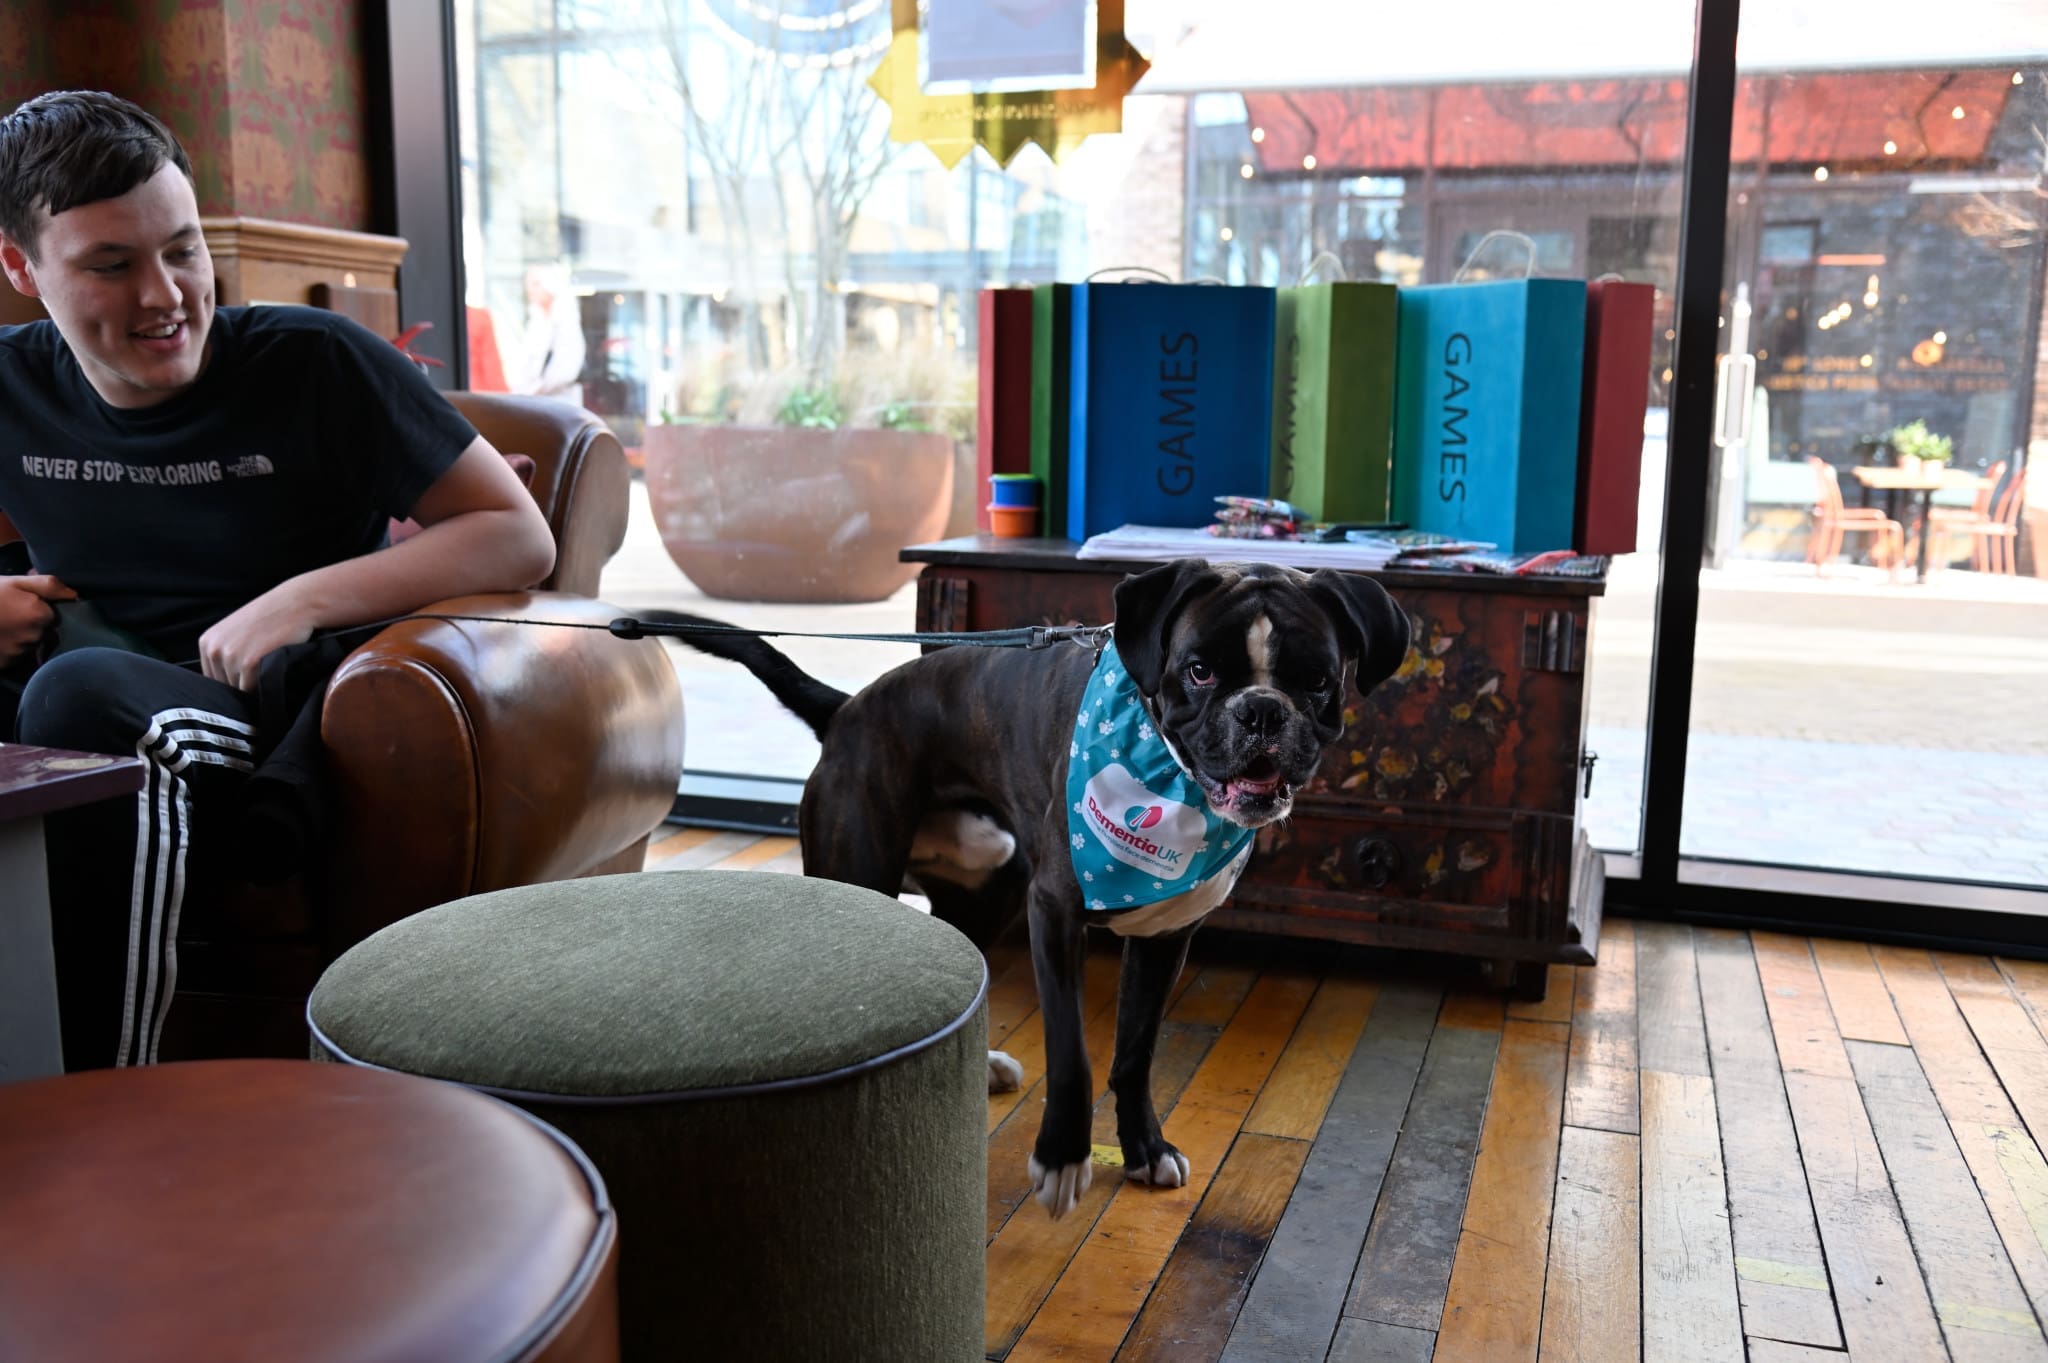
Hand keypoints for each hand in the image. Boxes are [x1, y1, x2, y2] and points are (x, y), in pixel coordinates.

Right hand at [0, 573, 75, 664]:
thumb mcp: (16, 582)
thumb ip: (49, 585)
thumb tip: (74, 594)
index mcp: (41, 616)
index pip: (53, 618)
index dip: (40, 611)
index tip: (24, 606)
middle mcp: (33, 637)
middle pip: (42, 634)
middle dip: (31, 626)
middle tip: (10, 615)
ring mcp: (18, 653)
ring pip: (28, 647)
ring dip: (19, 639)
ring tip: (2, 627)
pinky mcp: (5, 664)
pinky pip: (14, 658)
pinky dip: (8, 650)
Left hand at [197, 584, 316, 691]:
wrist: (295, 604)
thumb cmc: (270, 617)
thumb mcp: (235, 631)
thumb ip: (223, 653)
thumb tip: (224, 686)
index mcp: (207, 642)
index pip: (212, 678)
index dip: (231, 680)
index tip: (247, 671)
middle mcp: (214, 650)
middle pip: (224, 685)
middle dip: (242, 682)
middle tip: (261, 666)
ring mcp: (230, 657)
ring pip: (238, 689)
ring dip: (253, 684)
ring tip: (267, 665)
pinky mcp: (249, 663)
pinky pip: (252, 689)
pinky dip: (263, 686)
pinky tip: (272, 667)